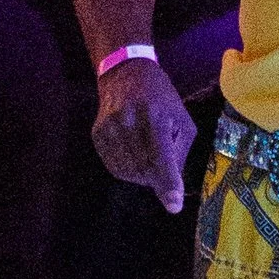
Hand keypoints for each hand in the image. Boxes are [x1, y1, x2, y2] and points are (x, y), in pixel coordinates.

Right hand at [92, 55, 193, 212]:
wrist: (126, 73)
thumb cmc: (162, 99)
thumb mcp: (182, 121)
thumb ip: (179, 154)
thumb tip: (173, 190)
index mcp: (156, 116)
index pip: (162, 156)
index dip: (168, 182)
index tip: (174, 205)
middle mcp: (129, 121)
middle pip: (145, 169)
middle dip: (158, 176)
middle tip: (163, 162)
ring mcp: (110, 128)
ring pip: (129, 172)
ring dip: (143, 174)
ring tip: (148, 153)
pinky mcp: (97, 134)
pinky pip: (115, 168)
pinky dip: (128, 170)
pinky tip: (134, 154)